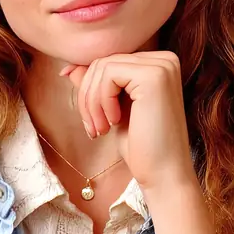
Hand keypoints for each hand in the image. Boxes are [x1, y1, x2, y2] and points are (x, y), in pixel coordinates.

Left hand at [59, 50, 196, 191]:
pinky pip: (109, 74)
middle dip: (88, 96)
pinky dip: (102, 101)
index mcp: (158, 65)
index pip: (109, 62)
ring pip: (102, 67)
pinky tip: (113, 122)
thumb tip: (69, 67)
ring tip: (100, 130)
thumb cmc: (141, 146)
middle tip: (93, 129)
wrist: (163, 173)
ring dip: (92, 102)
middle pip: (103, 62)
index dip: (88, 87)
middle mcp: (164, 60)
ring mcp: (162, 66)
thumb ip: (97, 86)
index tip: (86, 116)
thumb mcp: (112, 110)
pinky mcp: (154, 76)